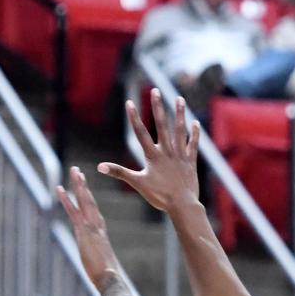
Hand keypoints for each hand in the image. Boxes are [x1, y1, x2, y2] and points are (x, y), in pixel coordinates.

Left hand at [56, 166, 121, 289]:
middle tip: (78, 171)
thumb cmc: (108, 276)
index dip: (88, 198)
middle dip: (83, 185)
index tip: (84, 188)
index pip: (93, 210)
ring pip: (84, 200)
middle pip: (90, 200)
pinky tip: (59, 189)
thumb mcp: (101, 263)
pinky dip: (66, 199)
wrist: (110, 278)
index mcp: (100, 232)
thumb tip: (100, 265)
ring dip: (78, 185)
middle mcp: (97, 225)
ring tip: (74, 170)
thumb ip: (97, 258)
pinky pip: (73, 211)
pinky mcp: (84, 232)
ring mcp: (91, 227)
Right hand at [98, 89, 200, 217]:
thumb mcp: (137, 183)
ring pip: (179, 130)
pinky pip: (192, 144)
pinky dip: (194, 133)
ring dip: (179, 113)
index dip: (134, 117)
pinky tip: (194, 122)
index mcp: (153, 156)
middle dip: (157, 107)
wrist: (182, 204)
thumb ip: (119, 172)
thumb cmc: (159, 196)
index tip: (129, 102)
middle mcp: (167, 151)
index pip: (141, 133)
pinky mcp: (190, 161)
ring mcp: (180, 155)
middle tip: (155, 91)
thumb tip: (100, 167)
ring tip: (179, 98)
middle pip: (162, 125)